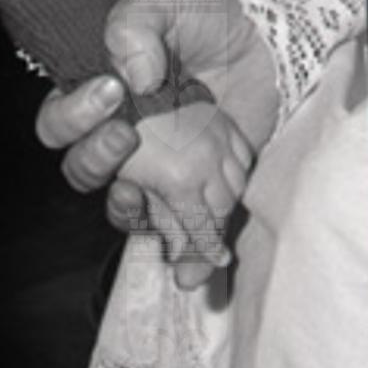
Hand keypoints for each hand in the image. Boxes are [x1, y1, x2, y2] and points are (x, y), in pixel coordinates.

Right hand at [37, 0, 278, 279]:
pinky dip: (192, 253)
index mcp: (97, 90)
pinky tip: (201, 263)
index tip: (112, 92)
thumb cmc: (200, 13)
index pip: (60, 119)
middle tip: (128, 138)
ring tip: (155, 211)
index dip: (75, 116)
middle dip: (99, 161)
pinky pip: (186, 228)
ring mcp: (160, 165)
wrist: (260, 36)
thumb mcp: (162, 1)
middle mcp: (121, 133)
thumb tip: (136, 74)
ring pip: (128, 208)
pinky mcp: (200, 185)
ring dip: (136, 217)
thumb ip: (138, 25)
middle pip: (85, 170)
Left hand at [119, 99, 256, 290]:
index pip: (203, 230)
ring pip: (238, 185)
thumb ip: (166, 228)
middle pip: (223, 209)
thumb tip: (190, 271)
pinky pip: (242, 157)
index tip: (201, 273)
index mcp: (181, 179)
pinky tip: (219, 179)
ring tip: (209, 212)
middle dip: (213, 229)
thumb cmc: (125, 144)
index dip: (203, 255)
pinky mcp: (224, 121)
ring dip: (226, 201)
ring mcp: (219, 137)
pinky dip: (234, 172)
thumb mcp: (136, 189)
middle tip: (205, 246)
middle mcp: (207, 158)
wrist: (130, 95)